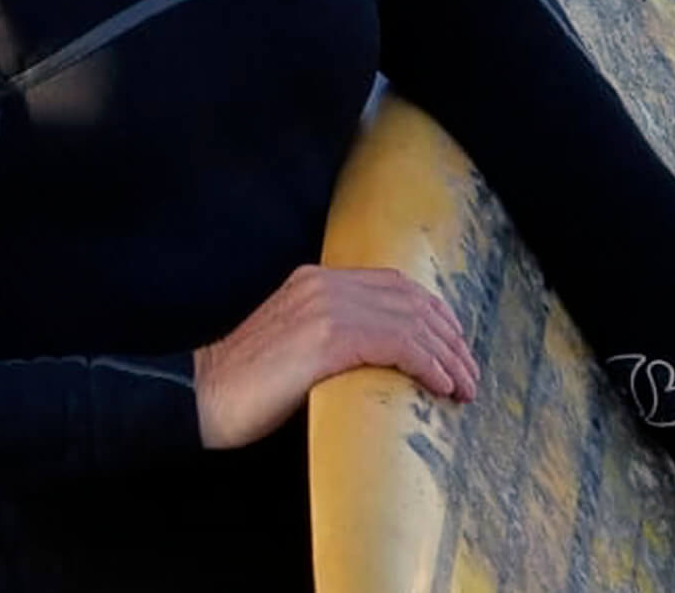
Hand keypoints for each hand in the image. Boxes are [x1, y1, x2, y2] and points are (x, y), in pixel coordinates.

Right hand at [191, 264, 478, 448]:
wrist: (204, 393)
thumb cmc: (249, 382)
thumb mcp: (297, 343)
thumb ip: (334, 335)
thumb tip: (384, 357)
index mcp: (315, 280)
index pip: (394, 283)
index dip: (434, 313)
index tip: (456, 348)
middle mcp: (323, 284)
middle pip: (410, 298)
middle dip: (449, 336)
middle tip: (470, 374)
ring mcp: (324, 307)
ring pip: (410, 320)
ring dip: (447, 355)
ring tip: (464, 387)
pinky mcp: (326, 338)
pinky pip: (396, 342)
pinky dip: (428, 363)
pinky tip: (440, 385)